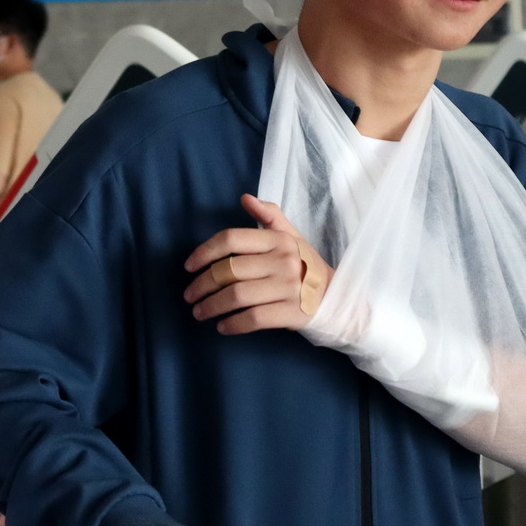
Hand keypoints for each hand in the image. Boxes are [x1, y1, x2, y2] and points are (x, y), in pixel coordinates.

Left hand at [182, 195, 332, 334]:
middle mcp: (283, 261)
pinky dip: (233, 324)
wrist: (336, 297)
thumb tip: (245, 198)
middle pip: (229, 270)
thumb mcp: (291, 236)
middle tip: (190, 295)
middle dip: (202, 285)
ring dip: (211, 307)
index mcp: (278, 239)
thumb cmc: (305, 265)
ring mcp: (288, 288)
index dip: (205, 251)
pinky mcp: (291, 313)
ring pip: (237, 296)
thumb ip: (269, 215)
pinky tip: (222, 327)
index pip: (231, 239)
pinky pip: (253, 318)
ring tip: (199, 312)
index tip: (189, 266)